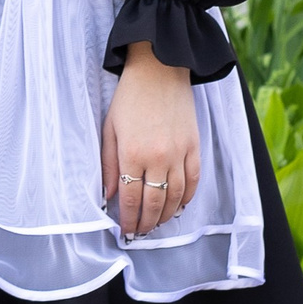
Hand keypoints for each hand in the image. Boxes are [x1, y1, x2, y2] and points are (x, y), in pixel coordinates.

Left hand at [101, 41, 199, 241]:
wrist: (159, 69)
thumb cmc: (130, 97)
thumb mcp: (110, 129)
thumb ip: (108, 165)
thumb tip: (108, 196)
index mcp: (133, 154)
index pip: (131, 198)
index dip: (128, 219)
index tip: (125, 230)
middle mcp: (158, 158)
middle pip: (154, 203)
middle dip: (146, 223)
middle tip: (140, 233)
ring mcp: (179, 153)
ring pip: (176, 197)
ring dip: (166, 216)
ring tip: (157, 225)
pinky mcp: (194, 146)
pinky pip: (194, 180)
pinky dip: (187, 198)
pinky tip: (179, 206)